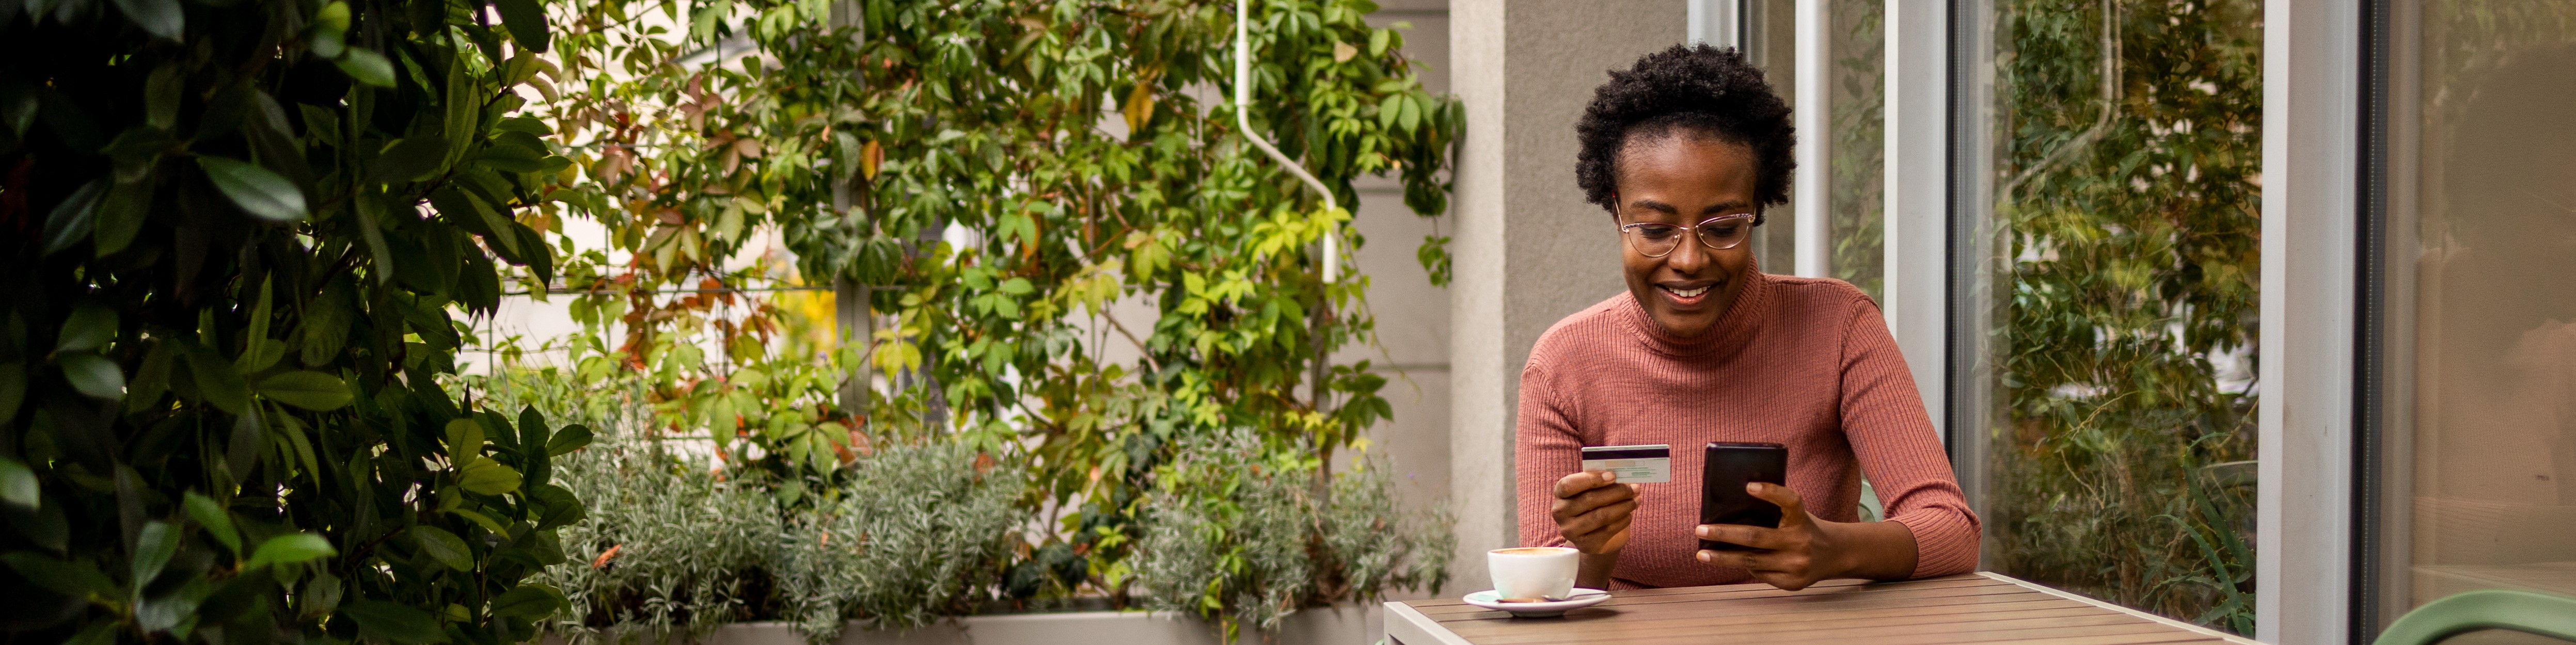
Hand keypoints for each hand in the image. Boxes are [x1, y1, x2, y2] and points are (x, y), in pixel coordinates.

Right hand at [1551, 470, 1637, 554]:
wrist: (1594, 534)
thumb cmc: (1595, 505)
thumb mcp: (1594, 490)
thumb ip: (1602, 482)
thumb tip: (1624, 475)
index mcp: (1560, 494)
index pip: (1568, 485)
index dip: (1591, 479)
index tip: (1613, 476)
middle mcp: (1560, 513)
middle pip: (1589, 500)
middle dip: (1616, 492)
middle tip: (1635, 487)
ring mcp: (1570, 531)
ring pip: (1600, 516)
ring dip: (1623, 506)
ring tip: (1636, 500)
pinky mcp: (1585, 545)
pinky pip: (1607, 531)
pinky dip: (1622, 521)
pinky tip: (1629, 514)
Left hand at [1692, 482, 1865, 590]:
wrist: (1834, 555)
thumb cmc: (1803, 528)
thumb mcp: (1794, 515)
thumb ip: (1771, 513)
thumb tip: (1727, 515)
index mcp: (1801, 518)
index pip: (1789, 501)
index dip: (1771, 492)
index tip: (1749, 486)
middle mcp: (1800, 541)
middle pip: (1755, 537)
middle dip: (1724, 534)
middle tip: (1700, 530)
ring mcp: (1797, 565)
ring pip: (1752, 562)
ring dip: (1723, 558)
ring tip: (1702, 554)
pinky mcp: (1793, 583)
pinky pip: (1760, 574)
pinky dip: (1745, 567)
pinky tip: (1731, 562)